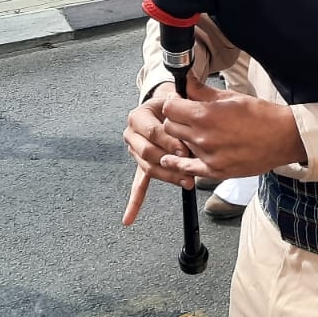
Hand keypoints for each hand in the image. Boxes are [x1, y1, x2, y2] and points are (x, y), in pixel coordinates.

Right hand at [122, 82, 193, 225]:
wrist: (165, 108)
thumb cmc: (173, 103)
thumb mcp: (174, 98)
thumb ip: (177, 99)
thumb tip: (178, 98)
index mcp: (138, 117)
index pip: (152, 132)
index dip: (169, 141)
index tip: (185, 149)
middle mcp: (132, 135)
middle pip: (148, 153)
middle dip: (169, 160)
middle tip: (188, 165)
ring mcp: (135, 152)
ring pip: (149, 169)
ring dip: (168, 177)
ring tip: (187, 182)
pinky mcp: (142, 165)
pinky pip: (138, 185)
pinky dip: (135, 202)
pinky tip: (129, 218)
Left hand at [158, 80, 305, 181]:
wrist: (282, 138)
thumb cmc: (261, 116)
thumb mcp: (230, 96)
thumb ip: (202, 91)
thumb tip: (186, 81)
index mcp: (205, 115)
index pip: (170, 108)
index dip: (173, 102)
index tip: (179, 102)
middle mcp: (203, 137)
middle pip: (170, 127)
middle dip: (176, 119)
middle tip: (187, 117)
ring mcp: (208, 156)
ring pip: (179, 145)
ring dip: (183, 138)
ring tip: (196, 133)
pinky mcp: (215, 171)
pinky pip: (187, 169)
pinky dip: (178, 163)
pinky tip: (174, 159)